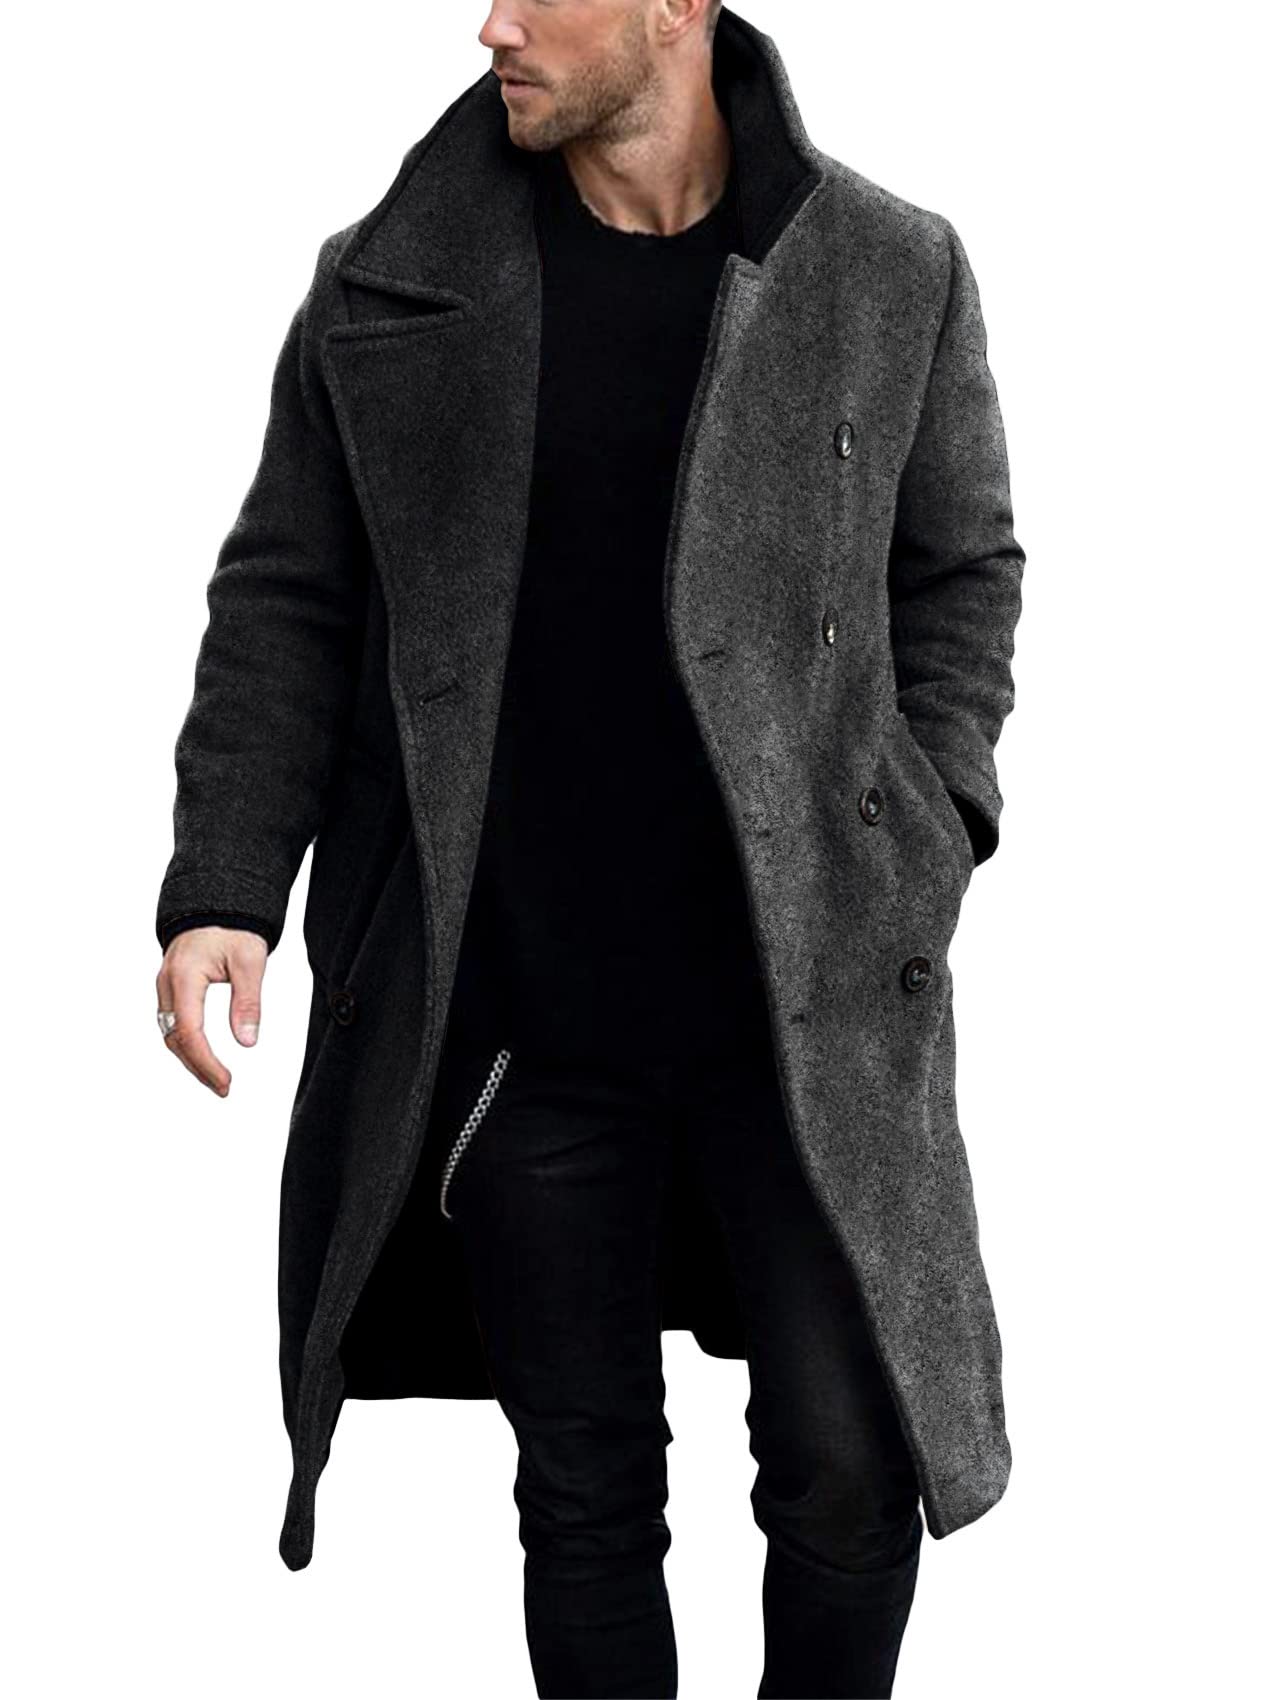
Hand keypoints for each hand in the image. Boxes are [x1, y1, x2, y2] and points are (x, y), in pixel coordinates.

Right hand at [156, 926, 267, 1095]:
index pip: (189, 1032)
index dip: (206, 1062)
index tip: (226, 1082)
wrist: (215, 905)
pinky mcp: (170, 989)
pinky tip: (203, 1056)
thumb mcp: (249, 961)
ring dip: (190, 1059)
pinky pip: (171, 1023)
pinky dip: (186, 1044)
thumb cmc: (233, 927)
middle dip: (198, 1067)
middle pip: (175, 1039)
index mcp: (184, 977)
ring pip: (170, 1034)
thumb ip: (248, 1001)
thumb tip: (247, 1041)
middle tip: (224, 1088)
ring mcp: (165, 986)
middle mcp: (167, 984)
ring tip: (216, 1079)